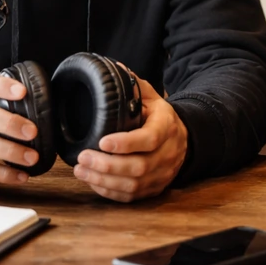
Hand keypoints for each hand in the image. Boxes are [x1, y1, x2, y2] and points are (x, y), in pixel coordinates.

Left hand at [73, 76, 188, 202]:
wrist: (184, 140)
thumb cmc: (160, 118)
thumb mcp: (153, 98)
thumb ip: (134, 85)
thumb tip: (114, 67)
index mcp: (167, 127)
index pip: (149, 139)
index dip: (125, 143)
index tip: (102, 141)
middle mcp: (167, 153)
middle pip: (138, 167)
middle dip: (107, 165)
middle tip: (83, 158)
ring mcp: (162, 174)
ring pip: (133, 185)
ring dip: (103, 180)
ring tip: (81, 170)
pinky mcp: (154, 189)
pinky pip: (131, 196)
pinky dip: (109, 192)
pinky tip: (93, 182)